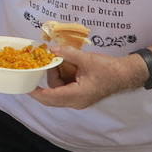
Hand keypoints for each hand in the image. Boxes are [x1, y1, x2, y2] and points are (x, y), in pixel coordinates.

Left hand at [29, 47, 144, 109]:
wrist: (125, 74)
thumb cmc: (108, 69)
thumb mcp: (87, 59)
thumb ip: (68, 54)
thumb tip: (51, 49)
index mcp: (77, 96)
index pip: (51, 97)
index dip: (37, 93)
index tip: (26, 86)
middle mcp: (76, 102)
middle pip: (52, 95)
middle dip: (46, 79)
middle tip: (43, 63)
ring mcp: (78, 100)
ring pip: (58, 90)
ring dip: (55, 75)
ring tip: (59, 60)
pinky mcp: (80, 95)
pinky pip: (64, 88)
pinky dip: (62, 76)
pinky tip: (66, 64)